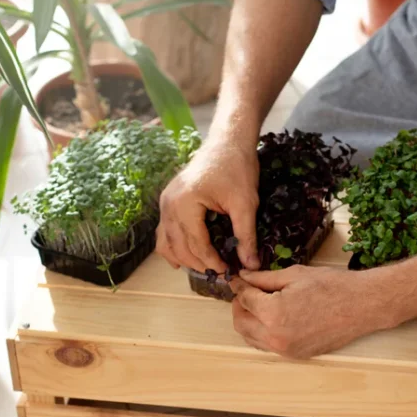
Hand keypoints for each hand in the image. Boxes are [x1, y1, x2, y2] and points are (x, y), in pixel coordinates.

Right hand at [158, 136, 259, 272]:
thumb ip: (246, 236)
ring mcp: (165, 202)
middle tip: (221, 274)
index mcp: (185, 203)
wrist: (227, 142)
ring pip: (167, 243)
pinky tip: (185, 259)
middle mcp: (168, 204)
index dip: (213, 263)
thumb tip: (251, 265)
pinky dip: (173, 247)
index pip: (196, 245)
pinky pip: (164, 231)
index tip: (230, 273)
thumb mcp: (245, 203)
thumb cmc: (237, 168)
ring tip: (207, 268)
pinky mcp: (168, 201)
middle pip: (179, 247)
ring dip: (184, 259)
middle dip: (199, 264)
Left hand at [230, 266, 385, 358]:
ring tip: (258, 304)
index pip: (244, 299)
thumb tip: (244, 278)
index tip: (238, 280)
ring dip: (248, 321)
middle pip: (241, 323)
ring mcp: (286, 349)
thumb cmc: (333, 286)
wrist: (362, 305)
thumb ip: (264, 278)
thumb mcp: (294, 275)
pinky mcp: (296, 355)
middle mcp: (276, 336)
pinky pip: (267, 346)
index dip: (239, 287)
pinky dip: (262, 333)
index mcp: (273, 313)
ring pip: (251, 338)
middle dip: (240, 306)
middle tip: (246, 292)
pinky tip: (271, 318)